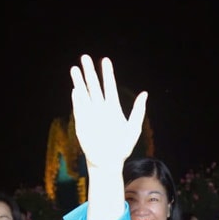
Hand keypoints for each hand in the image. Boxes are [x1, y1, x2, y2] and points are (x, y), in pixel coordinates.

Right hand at [70, 55, 146, 171]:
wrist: (109, 162)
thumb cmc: (122, 147)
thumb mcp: (134, 128)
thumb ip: (138, 111)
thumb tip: (144, 93)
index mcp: (113, 108)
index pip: (109, 86)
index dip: (107, 73)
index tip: (105, 60)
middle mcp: (100, 108)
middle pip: (94, 86)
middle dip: (89, 72)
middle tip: (84, 57)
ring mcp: (90, 115)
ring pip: (84, 94)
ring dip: (79, 82)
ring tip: (74, 69)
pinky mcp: (82, 123)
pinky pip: (79, 109)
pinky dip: (77, 99)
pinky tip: (75, 89)